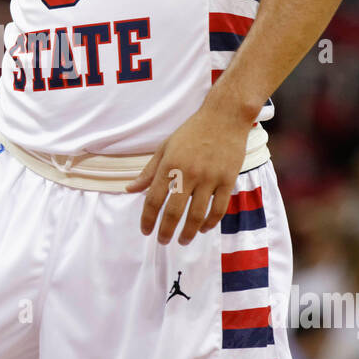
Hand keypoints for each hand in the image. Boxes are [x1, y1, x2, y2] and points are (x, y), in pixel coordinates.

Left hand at [125, 103, 251, 244]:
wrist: (225, 117)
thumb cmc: (192, 131)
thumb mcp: (165, 147)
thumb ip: (148, 172)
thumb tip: (130, 189)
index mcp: (169, 165)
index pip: (154, 199)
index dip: (147, 218)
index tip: (146, 231)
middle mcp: (188, 173)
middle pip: (174, 211)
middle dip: (166, 231)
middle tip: (163, 241)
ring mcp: (210, 177)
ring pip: (197, 214)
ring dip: (189, 232)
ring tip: (182, 240)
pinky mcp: (228, 179)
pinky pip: (219, 208)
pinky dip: (211, 222)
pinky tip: (204, 228)